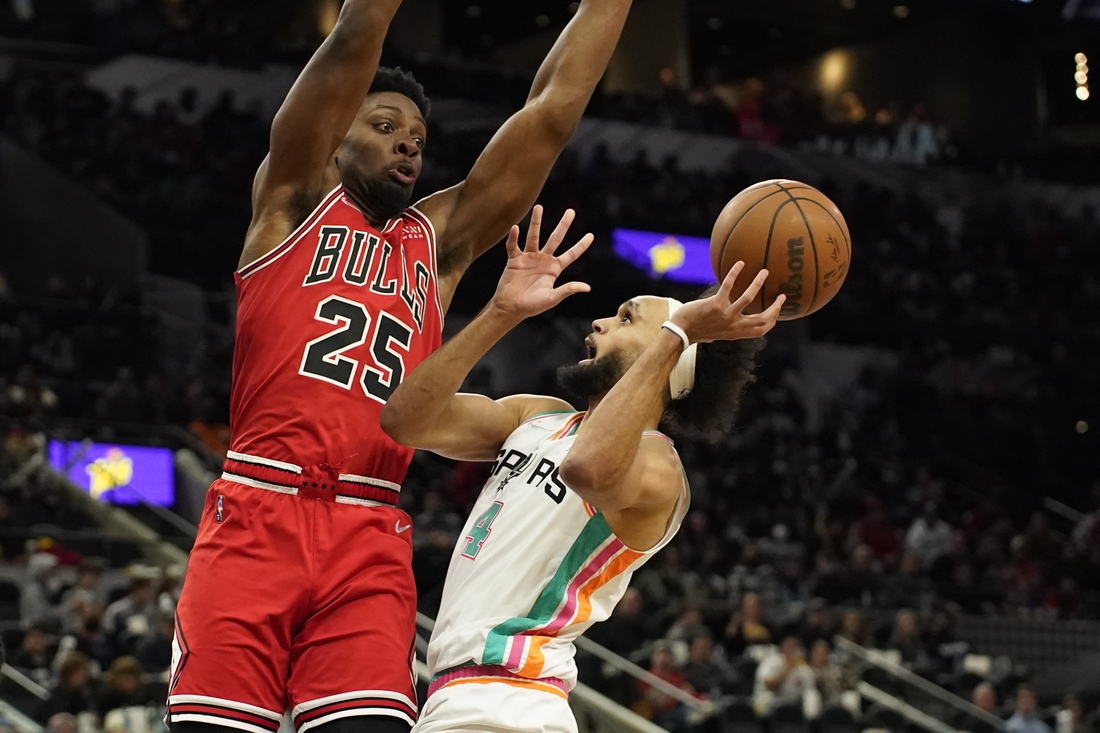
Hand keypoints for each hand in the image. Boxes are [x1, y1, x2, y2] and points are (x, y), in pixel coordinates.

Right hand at [490, 205, 592, 320]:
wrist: (511, 308)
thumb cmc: (532, 306)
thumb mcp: (552, 298)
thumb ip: (568, 290)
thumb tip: (587, 287)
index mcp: (554, 269)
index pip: (571, 254)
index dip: (581, 245)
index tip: (591, 235)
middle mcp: (543, 260)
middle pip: (555, 238)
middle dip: (563, 225)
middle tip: (571, 211)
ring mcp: (529, 258)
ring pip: (534, 236)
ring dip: (536, 222)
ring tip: (539, 207)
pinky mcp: (514, 259)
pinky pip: (514, 245)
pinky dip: (514, 237)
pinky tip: (515, 228)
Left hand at [670, 262, 784, 344]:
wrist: (680, 332)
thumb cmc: (697, 331)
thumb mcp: (718, 333)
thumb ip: (729, 328)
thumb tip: (733, 322)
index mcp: (736, 332)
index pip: (761, 330)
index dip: (773, 320)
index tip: (779, 310)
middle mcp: (734, 325)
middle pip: (762, 318)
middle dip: (775, 307)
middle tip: (782, 296)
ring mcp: (726, 314)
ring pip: (748, 298)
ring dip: (758, 283)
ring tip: (764, 272)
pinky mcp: (715, 304)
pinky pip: (728, 286)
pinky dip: (734, 273)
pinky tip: (739, 264)